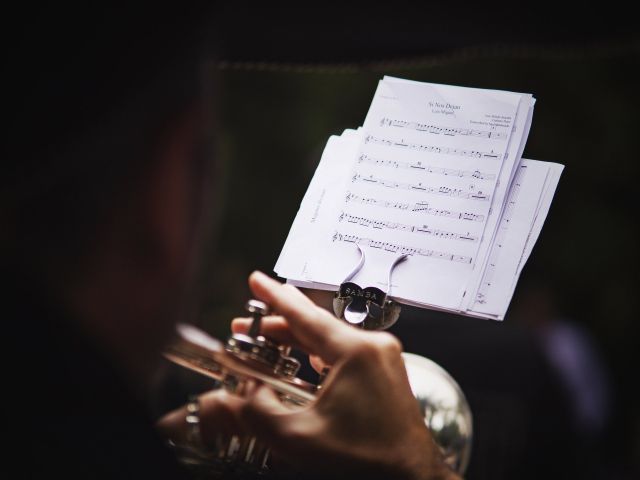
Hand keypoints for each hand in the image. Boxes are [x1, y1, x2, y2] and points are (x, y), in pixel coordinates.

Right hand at [229, 271, 459, 479]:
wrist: (412, 478)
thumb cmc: (368, 460)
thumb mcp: (300, 438)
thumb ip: (257, 413)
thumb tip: (233, 398)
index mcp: (355, 352)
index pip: (304, 315)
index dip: (275, 297)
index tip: (257, 280)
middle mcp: (374, 346)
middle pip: (316, 325)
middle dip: (278, 323)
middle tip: (247, 325)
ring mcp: (383, 358)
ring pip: (331, 338)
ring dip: (298, 339)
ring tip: (269, 342)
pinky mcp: (386, 372)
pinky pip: (347, 352)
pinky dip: (320, 352)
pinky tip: (306, 361)